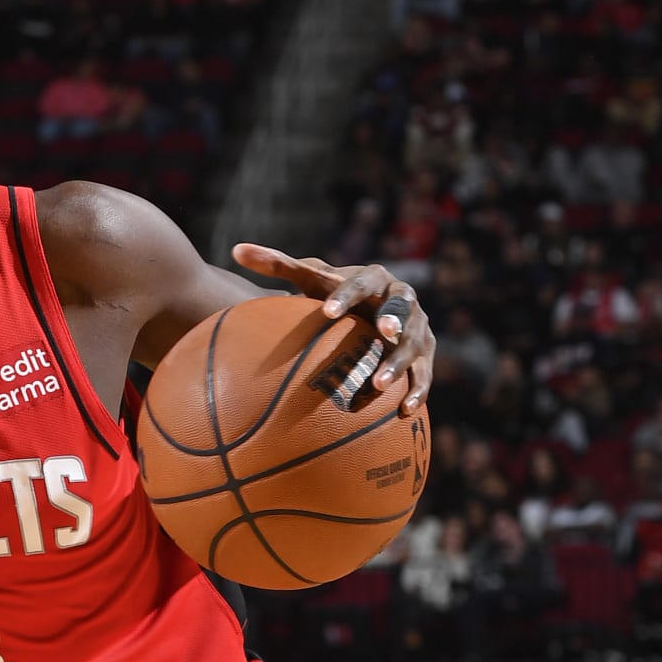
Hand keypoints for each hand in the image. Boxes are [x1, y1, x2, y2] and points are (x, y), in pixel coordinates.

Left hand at [232, 242, 432, 416]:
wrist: (372, 311)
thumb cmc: (334, 296)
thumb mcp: (310, 281)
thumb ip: (277, 265)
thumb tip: (235, 250)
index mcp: (374, 277)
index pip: (361, 283)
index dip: (346, 296)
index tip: (327, 312)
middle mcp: (402, 298)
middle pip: (402, 305)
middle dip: (395, 316)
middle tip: (384, 330)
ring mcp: (417, 326)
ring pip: (414, 343)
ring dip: (399, 362)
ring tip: (379, 384)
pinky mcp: (425, 353)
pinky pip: (424, 373)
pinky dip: (417, 390)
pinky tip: (403, 412)